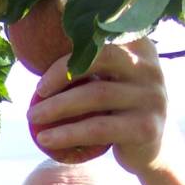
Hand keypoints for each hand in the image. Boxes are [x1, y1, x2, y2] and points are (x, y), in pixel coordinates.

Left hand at [27, 38, 170, 177]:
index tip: (39, 53)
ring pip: (96, 95)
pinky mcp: (146, 128)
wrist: (151, 148)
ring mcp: (152, 97)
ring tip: (32, 117)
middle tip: (37, 91)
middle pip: (100, 58)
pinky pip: (98, 128)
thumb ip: (89, 61)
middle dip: (62, 73)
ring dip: (57, 107)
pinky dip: (67, 134)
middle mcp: (150, 67)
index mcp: (139, 46)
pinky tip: (45, 139)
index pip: (101, 36)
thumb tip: (34, 45)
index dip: (71, 41)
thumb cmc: (118, 108)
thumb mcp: (112, 79)